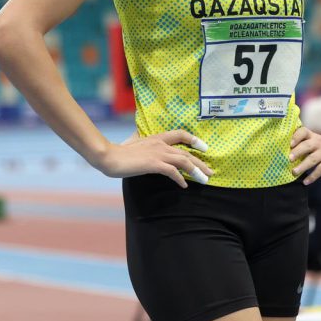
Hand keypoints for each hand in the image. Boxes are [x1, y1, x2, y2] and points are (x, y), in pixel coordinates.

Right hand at [94, 129, 212, 187]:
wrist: (109, 156)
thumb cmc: (120, 153)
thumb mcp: (136, 145)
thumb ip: (146, 146)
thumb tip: (148, 149)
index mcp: (157, 137)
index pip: (180, 134)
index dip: (194, 140)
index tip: (204, 148)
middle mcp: (160, 143)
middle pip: (186, 152)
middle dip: (201, 162)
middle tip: (211, 172)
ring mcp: (158, 153)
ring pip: (184, 161)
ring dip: (196, 171)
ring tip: (204, 180)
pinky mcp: (154, 164)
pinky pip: (173, 171)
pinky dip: (180, 179)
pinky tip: (184, 186)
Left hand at [289, 127, 320, 184]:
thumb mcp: (314, 139)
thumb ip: (303, 143)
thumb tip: (284, 154)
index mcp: (312, 136)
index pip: (304, 132)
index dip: (296, 137)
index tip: (290, 143)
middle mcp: (318, 142)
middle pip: (307, 146)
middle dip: (298, 152)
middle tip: (289, 159)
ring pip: (312, 159)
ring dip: (303, 166)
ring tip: (294, 172)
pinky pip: (320, 169)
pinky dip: (313, 176)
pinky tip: (305, 182)